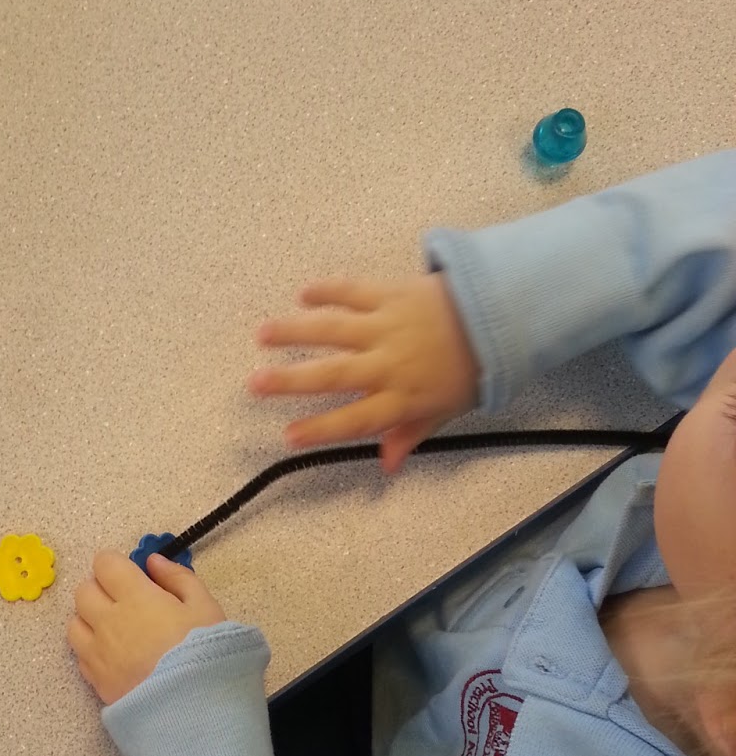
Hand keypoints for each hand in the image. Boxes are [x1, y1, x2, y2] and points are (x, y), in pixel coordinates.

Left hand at [69, 552, 226, 704]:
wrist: (194, 709)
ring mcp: (97, 653)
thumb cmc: (204, 653)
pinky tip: (114, 655)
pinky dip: (91, 649)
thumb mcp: (205, 607)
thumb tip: (153, 562)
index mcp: (135, 597)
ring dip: (89, 619)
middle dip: (100, 589)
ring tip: (114, 629)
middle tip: (124, 600)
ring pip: (74, 623)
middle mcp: (108, 621)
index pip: (104, 564)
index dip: (115, 564)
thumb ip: (178, 578)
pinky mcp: (95, 681)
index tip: (132, 575)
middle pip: (83, 591)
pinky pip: (79, 655)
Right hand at [249, 272, 479, 471]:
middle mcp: (389, 363)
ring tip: (262, 334)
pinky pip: (354, 290)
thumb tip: (387, 466)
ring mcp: (387, 326)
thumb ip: (410, 435)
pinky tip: (303, 293)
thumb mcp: (444, 410)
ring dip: (295, 331)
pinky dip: (327, 290)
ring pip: (334, 329)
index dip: (321, 430)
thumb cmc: (470, 369)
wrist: (500, 317)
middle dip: (291, 381)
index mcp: (402, 397)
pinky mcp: (391, 294)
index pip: (355, 420)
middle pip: (333, 374)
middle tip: (254, 384)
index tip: (289, 437)